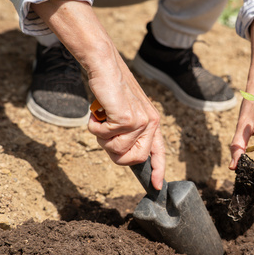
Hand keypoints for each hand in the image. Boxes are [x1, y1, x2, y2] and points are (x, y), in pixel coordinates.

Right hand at [31, 0, 165, 188]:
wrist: (105, 67)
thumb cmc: (111, 91)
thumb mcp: (125, 112)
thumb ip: (128, 132)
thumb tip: (123, 156)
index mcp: (152, 122)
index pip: (158, 152)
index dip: (158, 170)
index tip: (156, 186)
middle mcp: (150, 123)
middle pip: (133, 159)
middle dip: (114, 153)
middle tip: (105, 135)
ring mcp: (140, 121)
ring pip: (116, 150)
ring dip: (102, 138)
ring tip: (102, 119)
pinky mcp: (128, 119)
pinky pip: (105, 137)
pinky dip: (95, 128)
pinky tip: (98, 113)